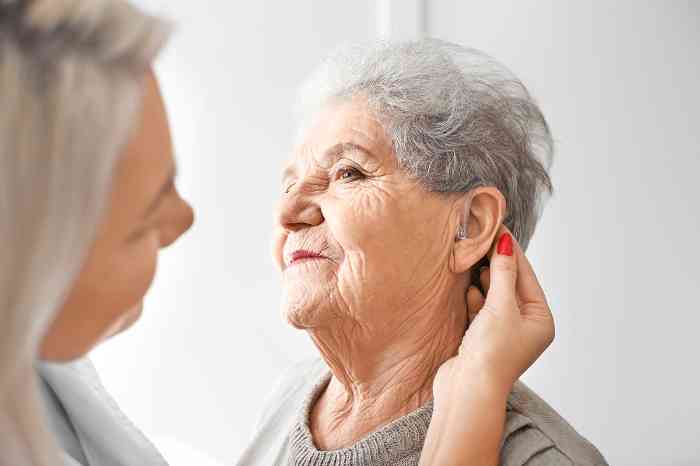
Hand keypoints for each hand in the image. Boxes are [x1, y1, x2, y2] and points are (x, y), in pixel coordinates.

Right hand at [434, 226, 554, 401]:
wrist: (467, 390)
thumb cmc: (491, 353)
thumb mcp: (500, 307)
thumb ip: (502, 273)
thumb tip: (505, 243)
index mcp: (540, 320)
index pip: (526, 276)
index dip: (511, 251)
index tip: (497, 227)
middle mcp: (525, 326)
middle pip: (509, 284)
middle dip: (494, 264)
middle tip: (480, 237)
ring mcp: (502, 332)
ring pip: (492, 296)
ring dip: (482, 280)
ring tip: (471, 259)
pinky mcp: (482, 338)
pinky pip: (480, 310)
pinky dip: (474, 299)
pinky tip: (468, 290)